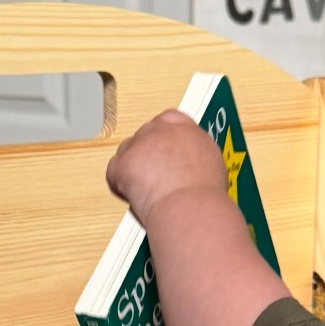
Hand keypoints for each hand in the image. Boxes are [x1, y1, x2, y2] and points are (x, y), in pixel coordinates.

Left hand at [105, 110, 225, 224]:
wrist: (190, 205)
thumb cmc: (204, 194)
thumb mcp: (210, 163)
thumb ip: (194, 155)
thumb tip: (187, 165)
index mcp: (185, 127)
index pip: (168, 120)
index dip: (163, 140)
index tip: (165, 154)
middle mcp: (161, 129)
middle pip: (145, 135)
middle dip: (147, 155)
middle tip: (156, 178)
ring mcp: (140, 143)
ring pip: (127, 152)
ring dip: (133, 168)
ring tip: (148, 190)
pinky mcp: (123, 162)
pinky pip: (114, 172)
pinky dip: (120, 185)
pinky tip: (135, 196)